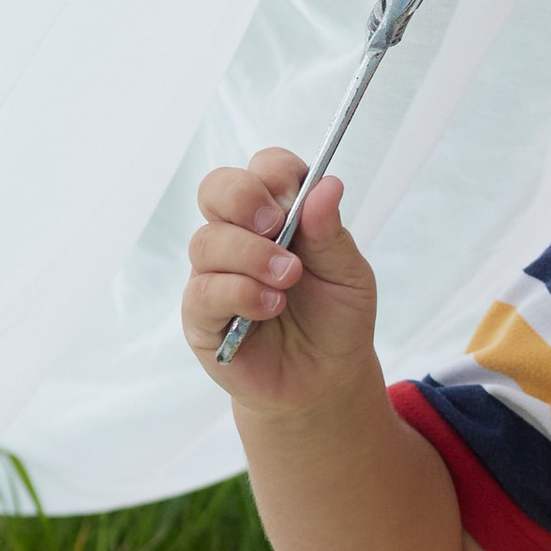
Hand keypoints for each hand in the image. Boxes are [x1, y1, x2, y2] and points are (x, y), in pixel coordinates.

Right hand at [183, 151, 378, 408]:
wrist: (325, 380)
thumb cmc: (335, 320)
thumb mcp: (348, 276)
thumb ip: (331, 233)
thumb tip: (327, 185)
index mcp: (278, 215)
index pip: (264, 169)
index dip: (276, 173)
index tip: (297, 196)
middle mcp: (240, 236)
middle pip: (218, 188)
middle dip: (244, 198)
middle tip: (277, 225)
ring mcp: (215, 273)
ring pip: (207, 240)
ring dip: (251, 255)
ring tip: (288, 281)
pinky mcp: (201, 316)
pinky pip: (202, 291)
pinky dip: (238, 293)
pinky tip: (270, 306)